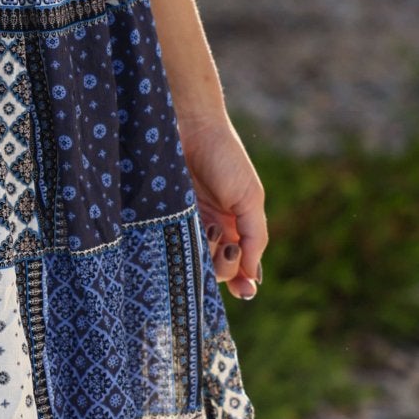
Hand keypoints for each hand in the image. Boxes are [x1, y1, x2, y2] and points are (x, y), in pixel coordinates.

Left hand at [177, 112, 264, 298]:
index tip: (245, 291)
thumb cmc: (225, 158)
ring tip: (210, 231)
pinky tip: (192, 234)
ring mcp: (187, 225)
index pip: (241, 266)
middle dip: (226, 267)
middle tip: (227, 247)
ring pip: (194, 262)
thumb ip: (254, 236)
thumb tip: (254, 277)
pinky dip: (182, 249)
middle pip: (218, 269)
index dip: (243, 282)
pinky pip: (171, 246)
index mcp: (236, 226)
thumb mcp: (249, 198)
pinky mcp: (163, 218)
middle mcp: (212, 229)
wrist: (190, 126)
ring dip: (206, 257)